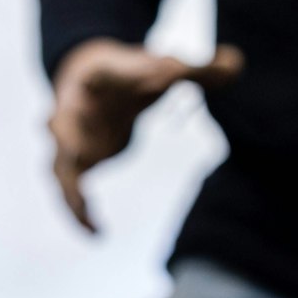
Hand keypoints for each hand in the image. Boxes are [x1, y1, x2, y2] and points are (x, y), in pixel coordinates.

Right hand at [47, 39, 243, 231]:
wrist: (85, 77)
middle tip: (72, 146)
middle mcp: (73, 106)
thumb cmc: (126, 74)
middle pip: (63, 120)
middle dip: (66, 132)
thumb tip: (238, 63)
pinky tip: (98, 234)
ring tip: (84, 209)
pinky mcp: (70, 163)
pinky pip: (68, 191)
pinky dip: (78, 213)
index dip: (132, 75)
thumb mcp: (159, 68)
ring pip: (59, 164)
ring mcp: (67, 138)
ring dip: (69, 186)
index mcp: (96, 75)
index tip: (161, 76)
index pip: (109, 72)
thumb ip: (197, 70)